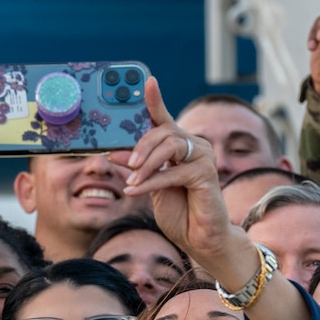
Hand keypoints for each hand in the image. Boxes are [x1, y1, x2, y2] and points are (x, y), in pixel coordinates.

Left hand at [115, 78, 239, 277]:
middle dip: (140, 145)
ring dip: (145, 164)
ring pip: (170, 146)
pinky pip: (173, 172)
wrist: (199, 238)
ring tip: (130, 180)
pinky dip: (150, 182)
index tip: (147, 80)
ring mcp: (204, 159)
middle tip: (123, 162)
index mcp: (179, 146)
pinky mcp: (206, 176)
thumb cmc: (178, 210)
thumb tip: (113, 152)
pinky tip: (134, 190)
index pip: (164, 118)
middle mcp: (194, 146)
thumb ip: (135, 167)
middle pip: (164, 131)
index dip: (155, 99)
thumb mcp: (149, 185)